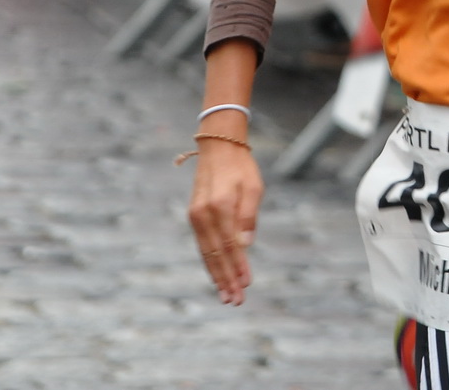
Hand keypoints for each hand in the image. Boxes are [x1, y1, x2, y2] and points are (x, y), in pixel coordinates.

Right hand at [187, 133, 262, 305]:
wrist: (218, 147)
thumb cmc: (241, 166)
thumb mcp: (254, 186)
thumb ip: (249, 215)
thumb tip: (246, 244)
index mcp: (220, 206)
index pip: (230, 245)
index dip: (238, 267)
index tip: (246, 285)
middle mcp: (203, 214)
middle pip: (216, 254)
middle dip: (226, 279)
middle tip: (235, 301)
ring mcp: (195, 216)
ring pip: (206, 253)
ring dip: (216, 276)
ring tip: (226, 296)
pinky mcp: (194, 216)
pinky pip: (202, 245)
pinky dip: (209, 262)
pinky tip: (217, 275)